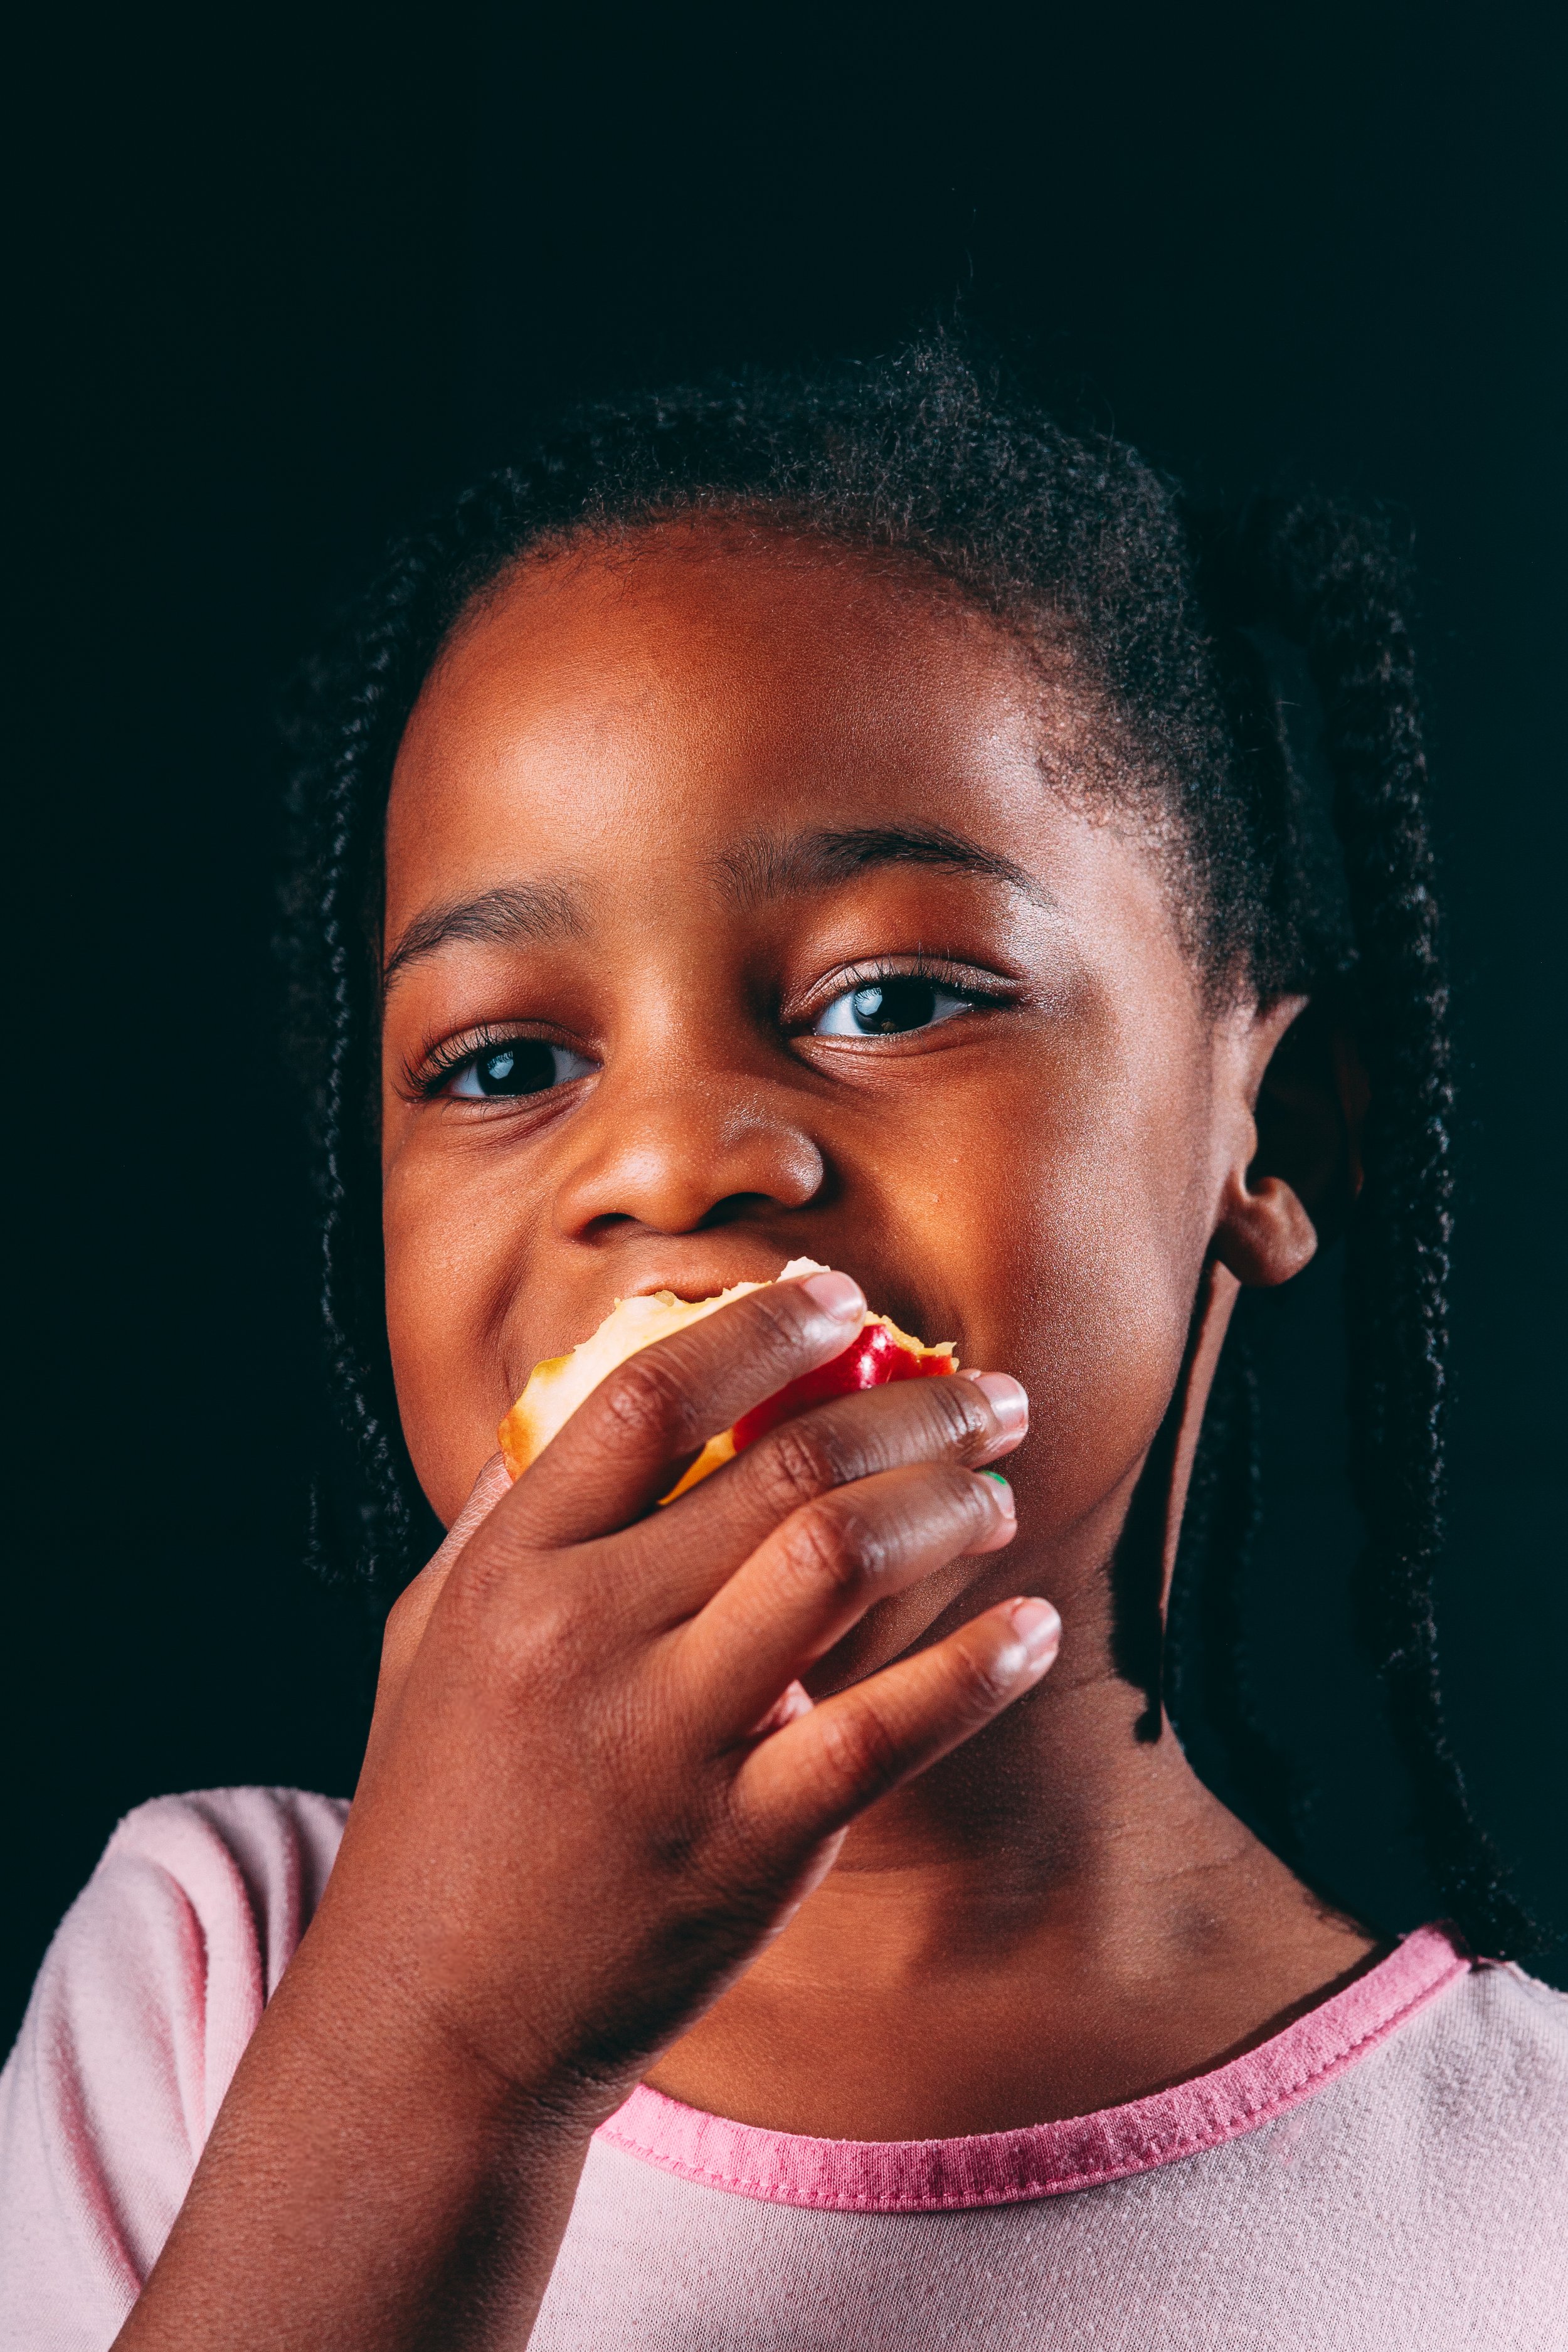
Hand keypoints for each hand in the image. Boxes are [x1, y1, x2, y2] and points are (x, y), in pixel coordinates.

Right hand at [335, 1266, 1054, 2105]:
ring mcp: (669, 1746)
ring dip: (952, 1503)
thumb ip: (504, 1514)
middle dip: (912, 1406)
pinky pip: (887, 1730)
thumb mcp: (427, 1636)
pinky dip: (976, 1669)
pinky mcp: (745, 1848)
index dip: (758, 1329)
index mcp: (511, 1573)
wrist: (437, 2022)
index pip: (647, 1399)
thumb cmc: (437, 1807)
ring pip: (842, 1562)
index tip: (837, 1300)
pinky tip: (1030, 1628)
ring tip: (1003, 1486)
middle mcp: (588, 1640)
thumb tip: (587, 1388)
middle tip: (990, 1390)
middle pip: (781, 1466)